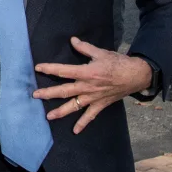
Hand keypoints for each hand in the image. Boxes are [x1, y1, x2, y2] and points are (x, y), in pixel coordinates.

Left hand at [33, 37, 151, 134]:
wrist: (136, 75)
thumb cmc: (118, 63)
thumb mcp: (101, 52)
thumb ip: (85, 47)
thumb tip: (72, 40)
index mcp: (87, 72)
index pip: (64, 71)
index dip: (50, 69)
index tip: (38, 68)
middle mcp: (87, 87)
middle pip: (64, 91)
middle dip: (48, 93)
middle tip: (35, 95)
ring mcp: (93, 97)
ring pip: (74, 106)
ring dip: (61, 112)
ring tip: (48, 116)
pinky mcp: (100, 104)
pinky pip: (90, 116)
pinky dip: (83, 123)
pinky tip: (75, 131)